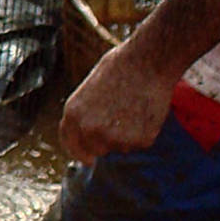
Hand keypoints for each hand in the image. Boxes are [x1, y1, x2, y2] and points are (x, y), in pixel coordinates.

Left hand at [58, 42, 177, 163]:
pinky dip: (144, 132)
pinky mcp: (139, 140)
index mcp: (72, 115)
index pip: (71, 145)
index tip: (87, 158)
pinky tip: (146, 111)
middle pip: (96, 150)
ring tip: (134, 108)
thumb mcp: (89, 90)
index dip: (79, 152)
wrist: (148, 62)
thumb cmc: (120, 68)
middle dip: (106, 141)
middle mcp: (89, 130)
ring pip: (120, 147)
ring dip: (127, 135)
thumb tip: (87, 133)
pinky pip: (140, 143)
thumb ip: (84, 114)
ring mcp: (114, 137)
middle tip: (120, 119)